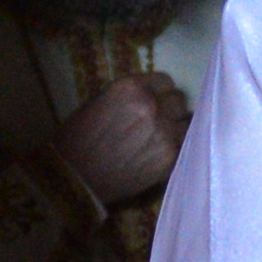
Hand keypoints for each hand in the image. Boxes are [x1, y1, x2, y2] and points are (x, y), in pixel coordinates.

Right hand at [55, 69, 189, 209]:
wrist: (75, 179)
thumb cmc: (77, 140)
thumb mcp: (99, 103)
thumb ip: (129, 97)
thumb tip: (151, 98)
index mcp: (131, 87)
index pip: (165, 81)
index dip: (160, 93)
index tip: (156, 102)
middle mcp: (151, 106)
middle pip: (179, 101)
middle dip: (170, 110)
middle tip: (159, 122)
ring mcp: (164, 132)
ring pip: (187, 123)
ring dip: (176, 130)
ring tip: (160, 140)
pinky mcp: (170, 158)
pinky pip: (184, 146)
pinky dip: (175, 150)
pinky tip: (159, 156)